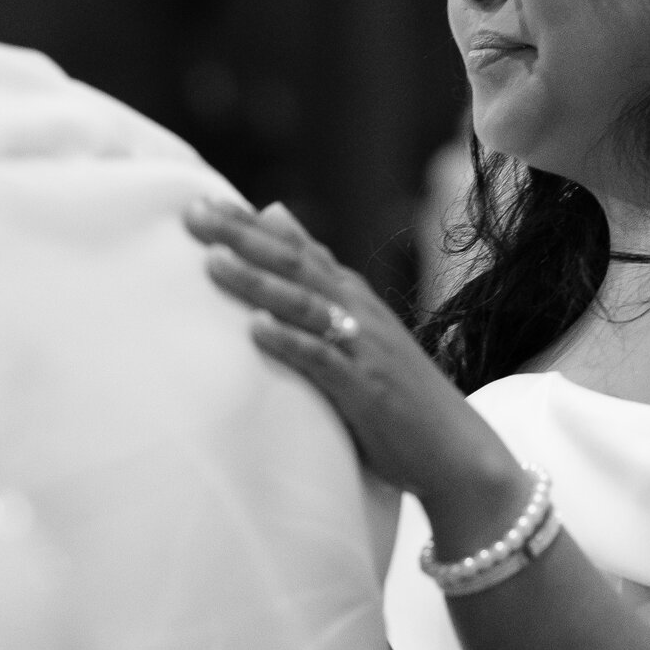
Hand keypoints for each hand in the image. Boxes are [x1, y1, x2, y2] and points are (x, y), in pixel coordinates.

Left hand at [185, 199, 527, 545]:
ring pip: (304, 304)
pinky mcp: (366, 387)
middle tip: (193, 216)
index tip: (198, 203)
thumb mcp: (355, 322)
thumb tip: (274, 212)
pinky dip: (291, 342)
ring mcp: (363, 346)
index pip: (293, 246)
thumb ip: (315, 273)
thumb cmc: (396, 385)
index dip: (247, 224)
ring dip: (259, 283)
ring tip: (214, 263)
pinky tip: (257, 329)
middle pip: (293, 263)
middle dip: (242, 238)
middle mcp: (356, 309)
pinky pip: (323, 360)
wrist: (455, 446)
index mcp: (349, 293)